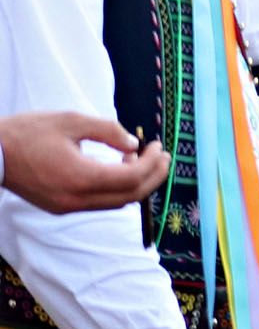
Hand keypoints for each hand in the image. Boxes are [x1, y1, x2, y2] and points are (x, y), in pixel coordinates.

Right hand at [0, 112, 166, 211]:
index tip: (159, 147)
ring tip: (139, 158)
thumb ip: (107, 130)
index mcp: (81, 177)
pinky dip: (115, 188)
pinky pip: (99, 203)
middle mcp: (78, 199)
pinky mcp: (61, 207)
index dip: (153, 164)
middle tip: (162, 157)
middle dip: (153, 177)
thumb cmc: (26, 133)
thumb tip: (134, 144)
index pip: (133, 178)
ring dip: (135, 183)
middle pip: (131, 196)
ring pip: (117, 202)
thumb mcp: (70, 121)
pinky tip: (116, 167)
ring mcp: (68, 207)